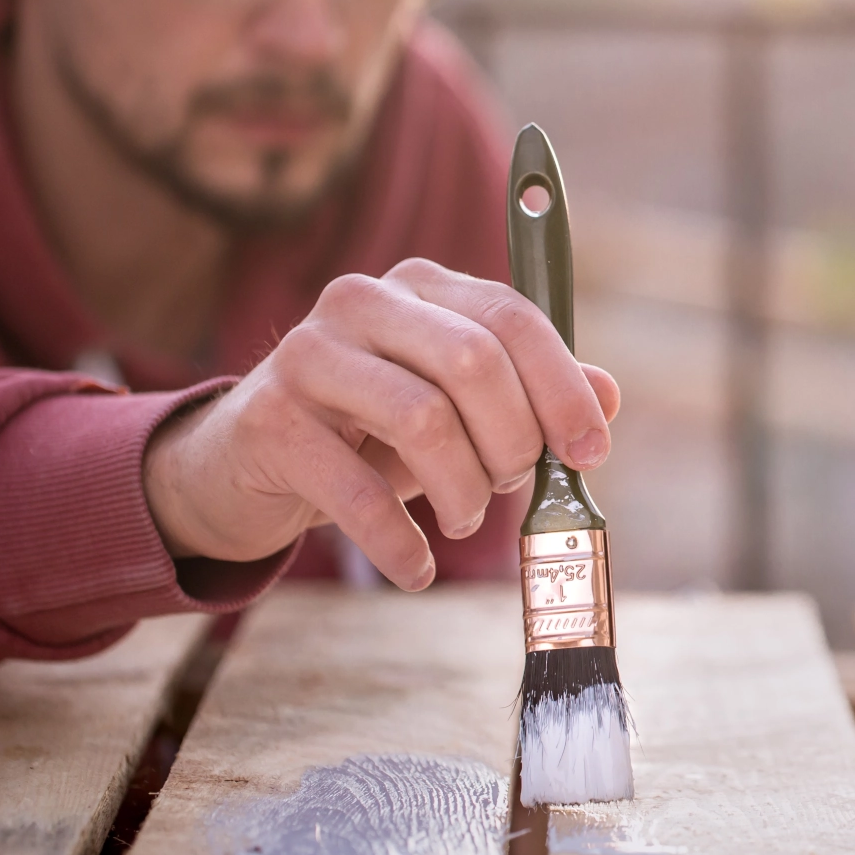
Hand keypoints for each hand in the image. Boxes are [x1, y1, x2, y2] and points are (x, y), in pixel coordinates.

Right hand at [142, 259, 619, 589]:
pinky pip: (358, 493)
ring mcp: (308, 354)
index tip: (589, 453)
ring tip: (464, 518)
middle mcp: (362, 301)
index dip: (562, 388)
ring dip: (464, 491)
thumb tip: (607, 399)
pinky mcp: (270, 420)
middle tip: (508, 485)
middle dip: (512, 441)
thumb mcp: (459, 407)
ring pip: (423, 420)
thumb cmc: (371, 432)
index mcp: (420, 286)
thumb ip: (531, 396)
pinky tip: (416, 568)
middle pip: (472, 362)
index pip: (510, 317)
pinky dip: (401, 544)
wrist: (248, 464)